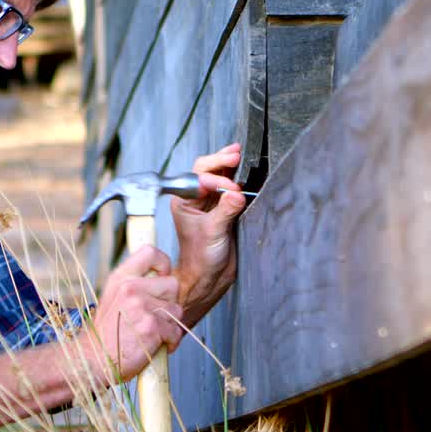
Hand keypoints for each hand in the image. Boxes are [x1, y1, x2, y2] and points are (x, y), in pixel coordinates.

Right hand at [75, 246, 184, 386]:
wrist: (92, 361)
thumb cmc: (106, 333)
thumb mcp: (113, 298)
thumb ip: (134, 285)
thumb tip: (160, 277)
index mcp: (121, 278)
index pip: (150, 252)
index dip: (163, 264)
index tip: (162, 278)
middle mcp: (131, 288)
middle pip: (172, 284)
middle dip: (169, 302)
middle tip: (154, 317)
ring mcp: (142, 307)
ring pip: (177, 310)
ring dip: (170, 325)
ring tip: (152, 334)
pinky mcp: (152, 327)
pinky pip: (176, 331)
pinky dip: (170, 342)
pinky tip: (154, 346)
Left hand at [171, 143, 248, 327]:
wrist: (209, 277)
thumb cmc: (201, 259)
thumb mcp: (212, 233)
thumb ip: (224, 212)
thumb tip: (236, 193)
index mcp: (185, 201)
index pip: (198, 176)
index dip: (216, 176)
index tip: (232, 187)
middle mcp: (196, 199)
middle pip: (207, 169)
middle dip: (221, 160)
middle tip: (236, 154)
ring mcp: (211, 202)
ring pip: (219, 175)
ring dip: (230, 166)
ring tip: (240, 156)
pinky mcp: (225, 208)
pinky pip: (230, 187)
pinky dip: (238, 178)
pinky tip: (245, 171)